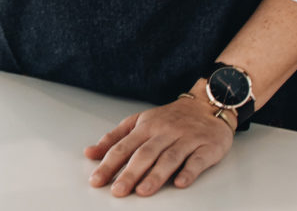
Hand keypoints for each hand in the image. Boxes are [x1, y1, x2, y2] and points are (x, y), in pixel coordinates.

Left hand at [84, 95, 234, 196]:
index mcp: (145, 126)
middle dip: (129, 173)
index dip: (108, 163)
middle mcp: (163, 132)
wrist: (206, 105)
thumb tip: (89, 153)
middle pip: (144, 154)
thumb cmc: (169, 118)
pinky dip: (188, 172)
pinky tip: (180, 183)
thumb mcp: (139, 122)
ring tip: (142, 191)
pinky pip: (197, 160)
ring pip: (168, 158)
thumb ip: (115, 137)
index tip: (96, 180)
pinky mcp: (207, 147)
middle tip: (117, 191)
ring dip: (155, 175)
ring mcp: (185, 139)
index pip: (123, 147)